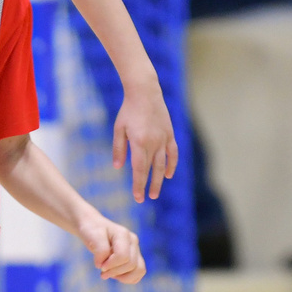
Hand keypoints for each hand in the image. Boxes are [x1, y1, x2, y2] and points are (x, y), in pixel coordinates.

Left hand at [76, 212, 145, 283]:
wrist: (92, 226)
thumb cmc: (91, 230)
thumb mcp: (92, 236)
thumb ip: (100, 249)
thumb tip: (102, 265)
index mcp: (123, 234)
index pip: (123, 256)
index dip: (110, 265)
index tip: (99, 266)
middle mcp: (132, 241)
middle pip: (131, 265)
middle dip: (115, 272)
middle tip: (102, 272)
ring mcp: (135, 249)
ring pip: (139, 270)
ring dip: (123, 277)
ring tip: (110, 274)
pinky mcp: (135, 257)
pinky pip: (139, 273)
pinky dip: (128, 278)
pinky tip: (116, 275)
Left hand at [111, 80, 178, 201]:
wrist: (145, 92)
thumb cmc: (128, 110)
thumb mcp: (119, 129)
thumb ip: (119, 149)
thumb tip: (119, 168)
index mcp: (139, 142)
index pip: (139, 169)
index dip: (138, 184)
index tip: (138, 197)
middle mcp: (154, 142)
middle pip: (151, 170)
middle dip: (148, 186)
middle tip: (145, 199)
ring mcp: (164, 138)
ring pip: (163, 164)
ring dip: (160, 180)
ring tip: (155, 193)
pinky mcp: (169, 134)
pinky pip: (173, 153)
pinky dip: (172, 165)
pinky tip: (168, 174)